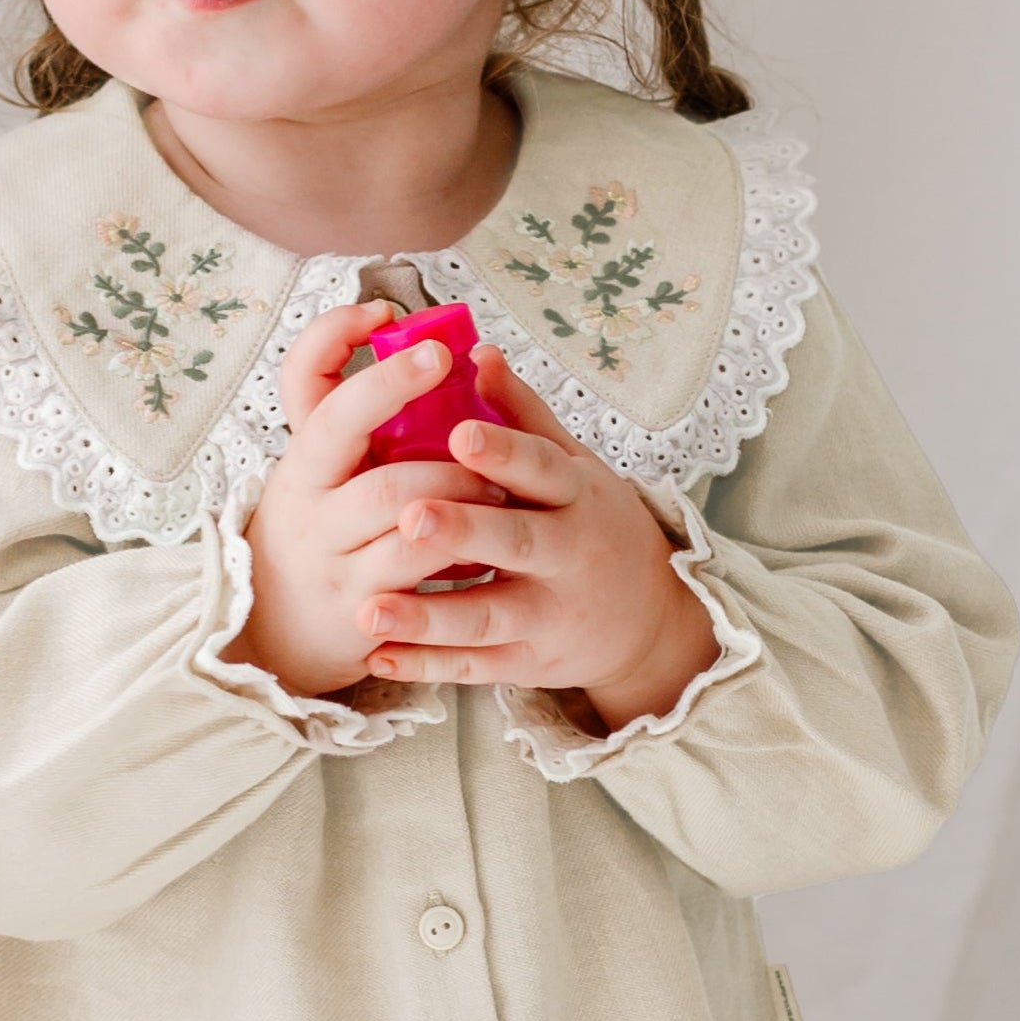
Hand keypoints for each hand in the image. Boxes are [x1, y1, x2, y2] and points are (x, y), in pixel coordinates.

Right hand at [225, 302, 514, 700]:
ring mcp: (332, 554)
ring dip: (456, 479)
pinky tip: (490, 540)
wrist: (283, 637)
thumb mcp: (325, 474)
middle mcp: (308, 499)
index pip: (301, 382)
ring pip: (396, 501)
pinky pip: (422, 568)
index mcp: (303, 458)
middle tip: (447, 364)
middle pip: (342, 427)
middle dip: (394, 386)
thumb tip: (389, 321)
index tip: (384, 311)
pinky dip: (463, 547)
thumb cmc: (323, 534)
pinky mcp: (365, 607)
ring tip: (497, 473)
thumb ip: (358, 413)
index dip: (333, 338)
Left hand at [351, 351, 720, 724]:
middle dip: (465, 532)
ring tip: (371, 608)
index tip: (461, 432)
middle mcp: (569, 555)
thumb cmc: (596, 526)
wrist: (648, 620)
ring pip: (488, 616)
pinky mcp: (531, 662)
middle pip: (516, 543)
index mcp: (578, 496)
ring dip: (429, 615)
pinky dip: (428, 664)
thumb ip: (525, 417)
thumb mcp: (576, 468)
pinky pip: (476, 666)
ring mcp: (550, 614)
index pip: (542, 469)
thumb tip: (479, 354)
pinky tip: (380, 656)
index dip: (505, 453)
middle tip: (411, 516)